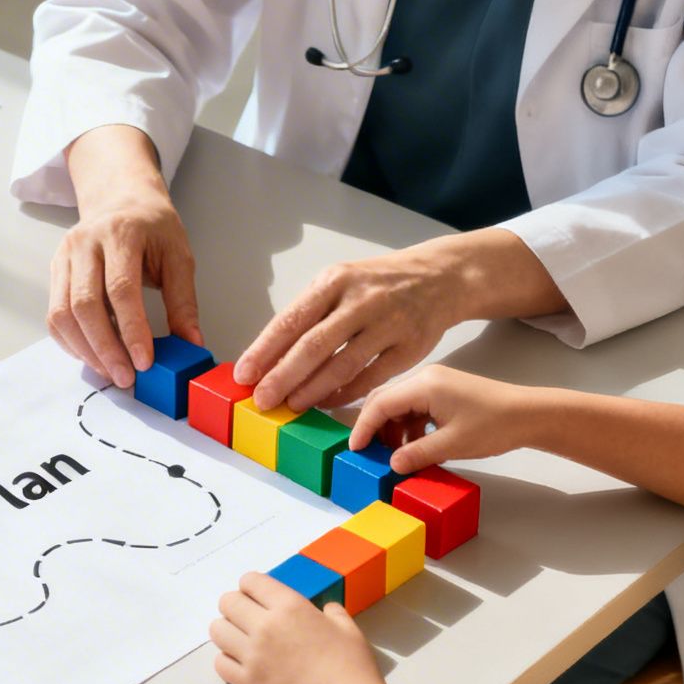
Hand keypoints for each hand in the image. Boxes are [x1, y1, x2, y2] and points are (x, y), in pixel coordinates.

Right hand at [50, 125, 202, 387]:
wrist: (121, 198)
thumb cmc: (152, 227)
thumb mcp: (178, 255)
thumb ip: (183, 301)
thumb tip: (191, 343)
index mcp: (120, 234)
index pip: (121, 289)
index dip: (132, 330)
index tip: (145, 361)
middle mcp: (85, 243)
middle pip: (85, 305)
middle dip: (105, 348)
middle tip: (127, 377)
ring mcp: (64, 257)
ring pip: (63, 314)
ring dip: (86, 351)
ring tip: (111, 372)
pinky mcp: (55, 271)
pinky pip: (54, 315)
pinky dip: (71, 342)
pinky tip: (93, 355)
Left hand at [210, 571, 395, 683]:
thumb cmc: (351, 667)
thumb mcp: (348, 629)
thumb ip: (333, 613)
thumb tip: (326, 610)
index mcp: (290, 606)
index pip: (250, 581)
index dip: (252, 587)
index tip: (258, 597)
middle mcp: (265, 626)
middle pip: (227, 602)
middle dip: (235, 606)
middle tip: (248, 618)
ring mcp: (253, 655)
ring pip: (217, 631)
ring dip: (227, 631)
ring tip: (241, 640)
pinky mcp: (247, 682)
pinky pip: (220, 663)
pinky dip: (227, 660)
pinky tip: (242, 663)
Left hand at [233, 242, 463, 412]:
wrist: (438, 278)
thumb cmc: (378, 284)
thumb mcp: (340, 282)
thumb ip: (309, 314)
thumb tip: (268, 356)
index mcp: (335, 281)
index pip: (292, 319)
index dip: (265, 350)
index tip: (245, 374)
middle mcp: (361, 301)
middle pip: (314, 345)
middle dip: (283, 376)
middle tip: (263, 399)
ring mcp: (388, 324)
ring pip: (343, 365)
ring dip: (312, 390)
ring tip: (291, 405)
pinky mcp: (410, 348)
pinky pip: (371, 377)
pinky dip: (345, 394)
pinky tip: (326, 403)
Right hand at [350, 364, 540, 470]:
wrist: (529, 414)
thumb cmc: (495, 425)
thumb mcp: (452, 445)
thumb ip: (416, 454)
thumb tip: (391, 465)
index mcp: (424, 384)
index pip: (379, 403)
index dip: (363, 427)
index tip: (354, 450)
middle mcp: (426, 378)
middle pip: (385, 400)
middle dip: (374, 426)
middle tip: (368, 453)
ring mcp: (436, 383)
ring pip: (400, 405)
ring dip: (393, 429)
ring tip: (395, 456)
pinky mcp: (445, 392)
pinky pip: (415, 408)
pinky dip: (409, 428)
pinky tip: (415, 448)